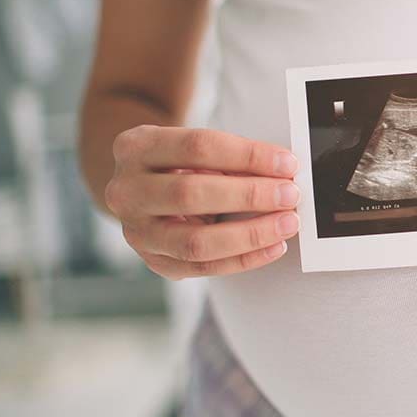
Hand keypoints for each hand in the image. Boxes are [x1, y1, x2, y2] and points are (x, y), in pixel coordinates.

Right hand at [104, 125, 300, 278]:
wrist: (143, 189)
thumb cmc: (178, 164)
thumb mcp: (193, 148)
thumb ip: (230, 158)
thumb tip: (282, 171)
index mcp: (135, 148)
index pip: (198, 147)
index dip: (248, 155)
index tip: (286, 163)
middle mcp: (126, 191)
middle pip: (191, 194)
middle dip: (249, 195)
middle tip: (289, 195)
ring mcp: (136, 232)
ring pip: (195, 242)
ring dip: (250, 234)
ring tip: (286, 224)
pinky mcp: (154, 262)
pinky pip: (203, 268)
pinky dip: (244, 259)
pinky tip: (273, 247)